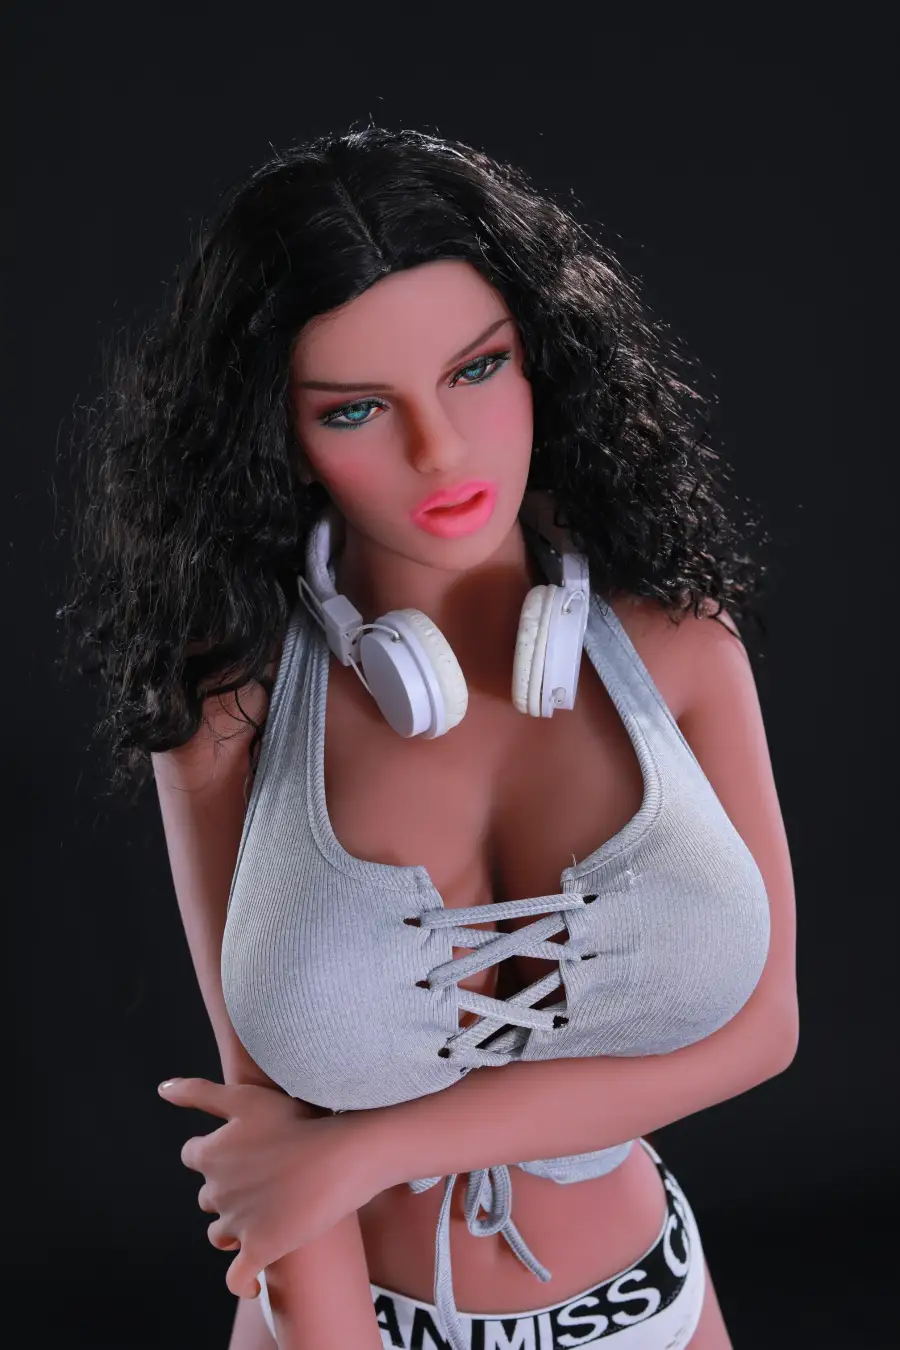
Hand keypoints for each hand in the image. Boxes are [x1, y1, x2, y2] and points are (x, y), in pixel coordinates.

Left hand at [157, 1077, 375, 1298]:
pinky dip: (242, 1282)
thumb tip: (162, 1089)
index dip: (214, 1151)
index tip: (241, 1149)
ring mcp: (238, 1224)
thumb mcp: (245, 1096)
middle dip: (227, 1190)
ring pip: (220, 1235)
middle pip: (208, 1197)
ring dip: (233, 1230)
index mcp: (211, 1154)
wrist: (339, 1155)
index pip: (193, 1155)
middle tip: (261, 1178)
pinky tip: (253, 1282)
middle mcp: (217, 1191)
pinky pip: (238, 1277)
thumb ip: (199, 1093)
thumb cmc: (296, 1120)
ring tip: (263, 1217)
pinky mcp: (261, 1249)